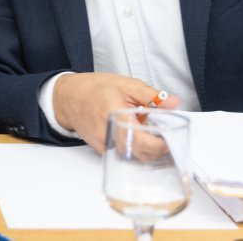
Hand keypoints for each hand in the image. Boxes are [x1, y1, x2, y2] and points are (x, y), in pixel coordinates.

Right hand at [52, 72, 179, 151]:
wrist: (69, 97)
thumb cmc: (94, 89)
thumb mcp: (126, 84)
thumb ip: (151, 95)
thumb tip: (173, 102)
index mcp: (116, 116)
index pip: (144, 142)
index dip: (161, 144)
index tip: (170, 138)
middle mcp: (109, 135)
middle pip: (142, 154)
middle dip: (158, 148)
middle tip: (165, 135)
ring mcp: (105, 146)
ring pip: (134, 157)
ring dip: (147, 149)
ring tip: (149, 133)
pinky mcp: (103, 151)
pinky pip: (125, 155)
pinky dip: (135, 149)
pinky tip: (136, 135)